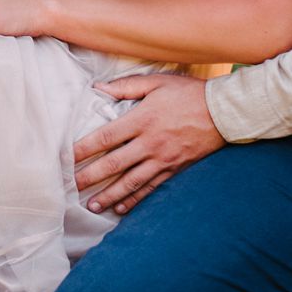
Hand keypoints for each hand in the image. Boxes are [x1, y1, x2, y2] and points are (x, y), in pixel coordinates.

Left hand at [73, 74, 224, 214]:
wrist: (225, 112)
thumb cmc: (189, 93)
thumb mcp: (157, 82)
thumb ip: (126, 86)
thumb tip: (99, 88)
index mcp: (142, 119)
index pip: (105, 138)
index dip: (83, 149)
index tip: (66, 158)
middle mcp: (150, 143)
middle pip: (113, 164)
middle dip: (90, 177)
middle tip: (71, 187)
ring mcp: (163, 159)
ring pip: (131, 182)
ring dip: (110, 195)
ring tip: (92, 206)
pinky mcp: (175, 169)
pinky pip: (152, 188)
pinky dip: (135, 200)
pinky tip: (121, 208)